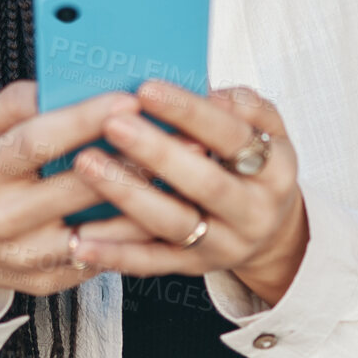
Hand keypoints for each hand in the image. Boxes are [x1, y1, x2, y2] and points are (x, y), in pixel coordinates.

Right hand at [0, 79, 178, 316]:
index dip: (85, 120)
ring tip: (190, 173)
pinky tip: (168, 210)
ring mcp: (27, 255)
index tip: (128, 99)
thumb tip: (61, 83)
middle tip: (183, 134)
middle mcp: (3, 217)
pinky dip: (136, 234)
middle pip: (79, 187)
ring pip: (102, 231)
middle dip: (134, 158)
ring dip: (150, 202)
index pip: (39, 141)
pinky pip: (103, 257)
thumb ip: (15, 102)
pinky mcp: (48, 280)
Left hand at [70, 80, 309, 306]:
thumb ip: (245, 105)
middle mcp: (253, 211)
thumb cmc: (256, 164)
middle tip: (113, 124)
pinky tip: (82, 240)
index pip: (232, 135)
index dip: (189, 112)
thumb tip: (212, 95)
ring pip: (173, 223)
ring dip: (127, 195)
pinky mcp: (194, 267)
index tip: (147, 90)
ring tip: (87, 165)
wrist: (273, 231)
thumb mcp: (268, 129)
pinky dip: (115, 253)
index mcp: (275, 168)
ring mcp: (224, 244)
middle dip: (156, 152)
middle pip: (203, 183)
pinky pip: (151, 263)